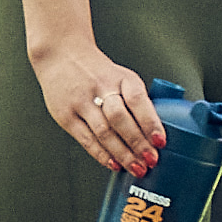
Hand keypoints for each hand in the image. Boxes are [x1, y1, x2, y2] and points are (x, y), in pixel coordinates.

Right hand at [30, 41, 165, 174]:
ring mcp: (81, 101)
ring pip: (104, 131)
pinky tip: (114, 163)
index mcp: (121, 77)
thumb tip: (154, 135)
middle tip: (150, 160)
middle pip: (120, 118)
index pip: (138, 100)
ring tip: (135, 167)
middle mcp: (100, 87)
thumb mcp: (121, 77)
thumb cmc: (98, 71)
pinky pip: (86, 139)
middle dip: (137, 143)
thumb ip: (136, 102)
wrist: (61, 54)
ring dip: (122, 154)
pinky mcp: (66, 115)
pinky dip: (102, 154)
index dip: (150, 122)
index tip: (160, 141)